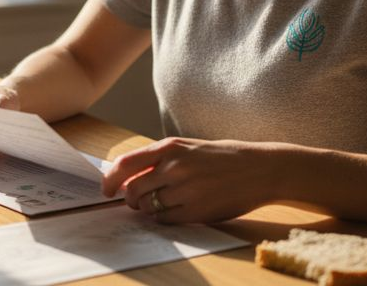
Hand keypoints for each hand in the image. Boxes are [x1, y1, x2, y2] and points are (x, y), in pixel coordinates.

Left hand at [100, 137, 277, 222]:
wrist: (260, 169)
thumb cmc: (223, 157)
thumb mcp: (189, 148)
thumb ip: (160, 159)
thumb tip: (128, 176)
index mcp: (170, 148)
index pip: (125, 164)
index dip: (110, 179)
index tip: (106, 189)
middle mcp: (174, 167)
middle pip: (132, 190)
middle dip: (129, 200)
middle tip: (136, 202)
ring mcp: (185, 190)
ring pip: (147, 207)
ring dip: (148, 209)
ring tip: (162, 203)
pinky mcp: (196, 211)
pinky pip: (165, 219)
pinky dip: (164, 218)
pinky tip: (176, 210)